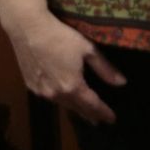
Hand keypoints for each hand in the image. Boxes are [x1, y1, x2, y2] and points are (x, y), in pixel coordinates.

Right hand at [3, 9, 124, 124]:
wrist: (28, 30)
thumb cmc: (62, 37)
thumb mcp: (88, 50)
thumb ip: (105, 69)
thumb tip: (121, 83)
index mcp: (72, 86)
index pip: (92, 105)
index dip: (103, 112)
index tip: (112, 119)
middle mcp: (55, 94)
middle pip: (76, 108)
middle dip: (89, 114)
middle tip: (99, 120)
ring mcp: (41, 91)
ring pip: (62, 104)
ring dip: (75, 109)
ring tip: (85, 113)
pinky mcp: (30, 85)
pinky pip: (50, 98)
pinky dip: (61, 101)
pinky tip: (65, 99)